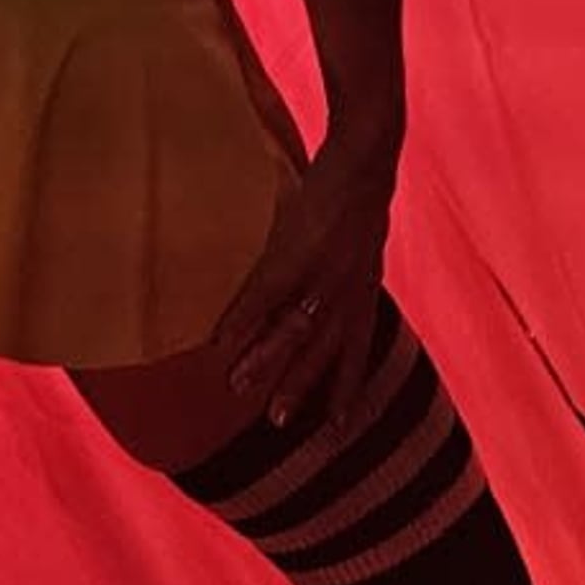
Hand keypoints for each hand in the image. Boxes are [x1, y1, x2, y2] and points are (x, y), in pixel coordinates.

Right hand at [219, 147, 397, 431]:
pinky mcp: (295, 251)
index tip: (335, 430)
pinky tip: (219, 339)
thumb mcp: (362, 244)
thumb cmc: (357, 195)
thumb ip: (349, 275)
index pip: (357, 352)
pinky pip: (263, 294)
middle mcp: (348, 291)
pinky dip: (242, 318)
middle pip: (322, 350)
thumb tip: (328, 293)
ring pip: (290, 328)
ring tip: (236, 384)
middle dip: (298, 386)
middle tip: (275, 422)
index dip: (347, 390)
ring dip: (263, 359)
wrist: (365, 155)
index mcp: (364, 290)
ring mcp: (321, 273)